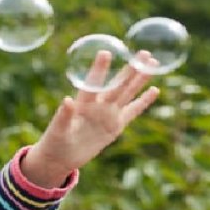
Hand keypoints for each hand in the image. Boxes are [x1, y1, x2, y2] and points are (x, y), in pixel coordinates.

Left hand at [22, 50, 159, 187]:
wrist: (60, 157)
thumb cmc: (54, 141)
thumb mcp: (57, 130)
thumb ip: (63, 116)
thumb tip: (67, 100)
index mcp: (82, 103)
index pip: (93, 83)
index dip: (99, 69)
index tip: (106, 52)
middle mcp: (97, 105)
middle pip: (117, 84)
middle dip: (130, 69)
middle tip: (143, 52)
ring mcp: (108, 115)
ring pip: (127, 93)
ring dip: (139, 79)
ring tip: (152, 63)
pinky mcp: (115, 126)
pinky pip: (133, 112)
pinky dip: (143, 102)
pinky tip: (155, 89)